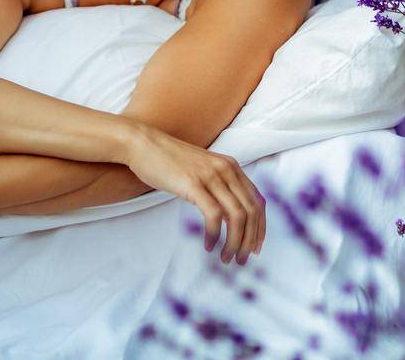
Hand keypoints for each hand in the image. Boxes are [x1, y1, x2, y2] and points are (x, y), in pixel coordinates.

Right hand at [123, 123, 264, 264]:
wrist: (144, 143)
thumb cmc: (169, 160)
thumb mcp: (203, 170)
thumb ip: (220, 187)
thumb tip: (230, 216)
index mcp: (232, 166)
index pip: (258, 201)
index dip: (260, 227)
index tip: (255, 247)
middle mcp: (226, 169)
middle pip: (251, 211)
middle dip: (249, 240)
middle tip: (241, 260)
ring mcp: (211, 176)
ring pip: (237, 216)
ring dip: (234, 242)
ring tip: (226, 258)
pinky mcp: (194, 184)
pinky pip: (214, 215)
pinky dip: (214, 235)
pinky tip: (208, 245)